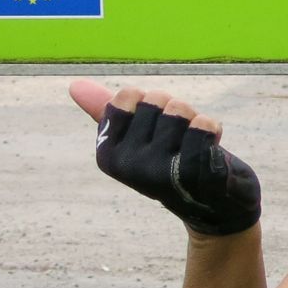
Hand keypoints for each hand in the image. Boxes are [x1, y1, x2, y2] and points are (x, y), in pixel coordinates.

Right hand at [69, 81, 261, 237]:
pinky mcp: (194, 174)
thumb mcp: (137, 137)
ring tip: (194, 143)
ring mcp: (161, 172)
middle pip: (157, 98)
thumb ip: (108, 111)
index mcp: (108, 155)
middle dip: (175, 110)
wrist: (210, 201)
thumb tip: (74, 85)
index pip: (128, 95)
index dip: (151, 102)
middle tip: (179, 138)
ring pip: (180, 109)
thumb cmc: (172, 161)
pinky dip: (212, 129)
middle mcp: (129, 166)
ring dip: (194, 119)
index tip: (156, 127)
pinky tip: (211, 149)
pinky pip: (204, 125)